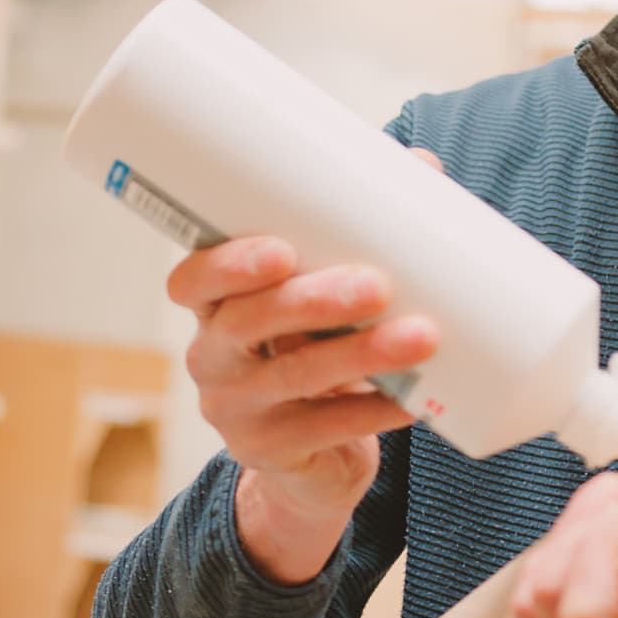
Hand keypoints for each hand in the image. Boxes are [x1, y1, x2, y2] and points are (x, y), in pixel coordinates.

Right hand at [165, 148, 442, 581]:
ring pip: (296, 376)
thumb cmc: (319, 344)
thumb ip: (358, 231)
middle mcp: (213, 354)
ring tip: (421, 337)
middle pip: (251, 323)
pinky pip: (324, 431)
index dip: (228, 265)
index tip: (280, 250)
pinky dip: (375, 411)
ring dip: (362, 354)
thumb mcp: (327, 291)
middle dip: (316, 301)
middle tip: (378, 284)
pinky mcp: (270, 450)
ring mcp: (235, 408)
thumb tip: (424, 164)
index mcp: (219, 303)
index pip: (193, 279)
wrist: (313, 453)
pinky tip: (416, 400)